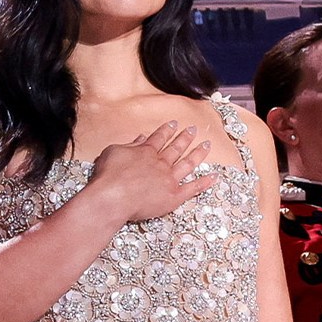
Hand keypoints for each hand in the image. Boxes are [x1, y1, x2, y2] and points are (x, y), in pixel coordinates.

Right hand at [86, 121, 216, 222]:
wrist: (112, 197)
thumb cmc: (108, 176)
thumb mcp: (112, 152)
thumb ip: (129, 145)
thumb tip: (141, 138)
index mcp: (146, 152)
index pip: (159, 138)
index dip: (167, 130)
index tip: (174, 123)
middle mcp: (161, 163)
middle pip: (176, 148)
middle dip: (185, 137)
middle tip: (193, 129)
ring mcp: (169, 179)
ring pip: (188, 163)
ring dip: (198, 153)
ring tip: (206, 145)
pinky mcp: (174, 196)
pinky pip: (193, 188)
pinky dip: (204, 182)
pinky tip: (214, 176)